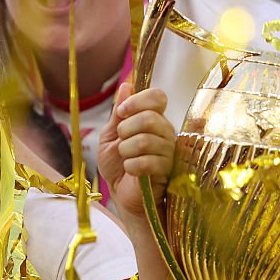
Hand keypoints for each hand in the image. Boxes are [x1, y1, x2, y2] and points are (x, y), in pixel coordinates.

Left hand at [98, 82, 175, 223]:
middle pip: (149, 118)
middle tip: (121, 142)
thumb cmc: (117, 165)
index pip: (157, 96)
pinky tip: (131, 171)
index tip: (122, 113)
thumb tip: (126, 86)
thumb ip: (119, 113)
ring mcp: (169, 151)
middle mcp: (166, 132)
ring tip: (125, 158)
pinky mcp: (167, 171)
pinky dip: (131, 166)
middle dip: (125, 130)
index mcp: (154, 119)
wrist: (121, 193)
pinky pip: (146, 161)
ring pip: (145, 140)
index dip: (137, 101)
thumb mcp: (111, 136)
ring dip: (126, 151)